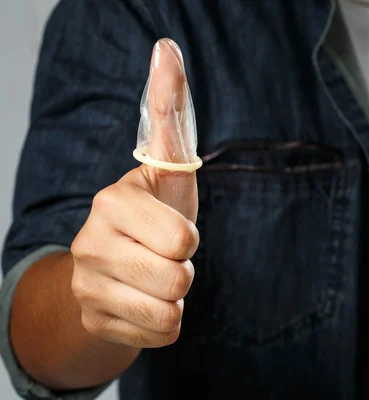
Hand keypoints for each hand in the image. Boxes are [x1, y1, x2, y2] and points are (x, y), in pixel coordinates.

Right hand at [70, 38, 198, 347]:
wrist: (112, 272)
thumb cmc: (151, 216)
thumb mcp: (166, 168)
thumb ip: (169, 113)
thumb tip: (167, 47)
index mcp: (111, 202)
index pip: (182, 239)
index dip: (187, 238)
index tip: (166, 228)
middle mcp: (90, 243)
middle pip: (179, 277)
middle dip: (183, 268)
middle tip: (162, 256)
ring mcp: (88, 286)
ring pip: (170, 310)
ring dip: (175, 296)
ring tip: (154, 277)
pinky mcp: (96, 321)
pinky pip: (163, 334)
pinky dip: (166, 323)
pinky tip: (145, 303)